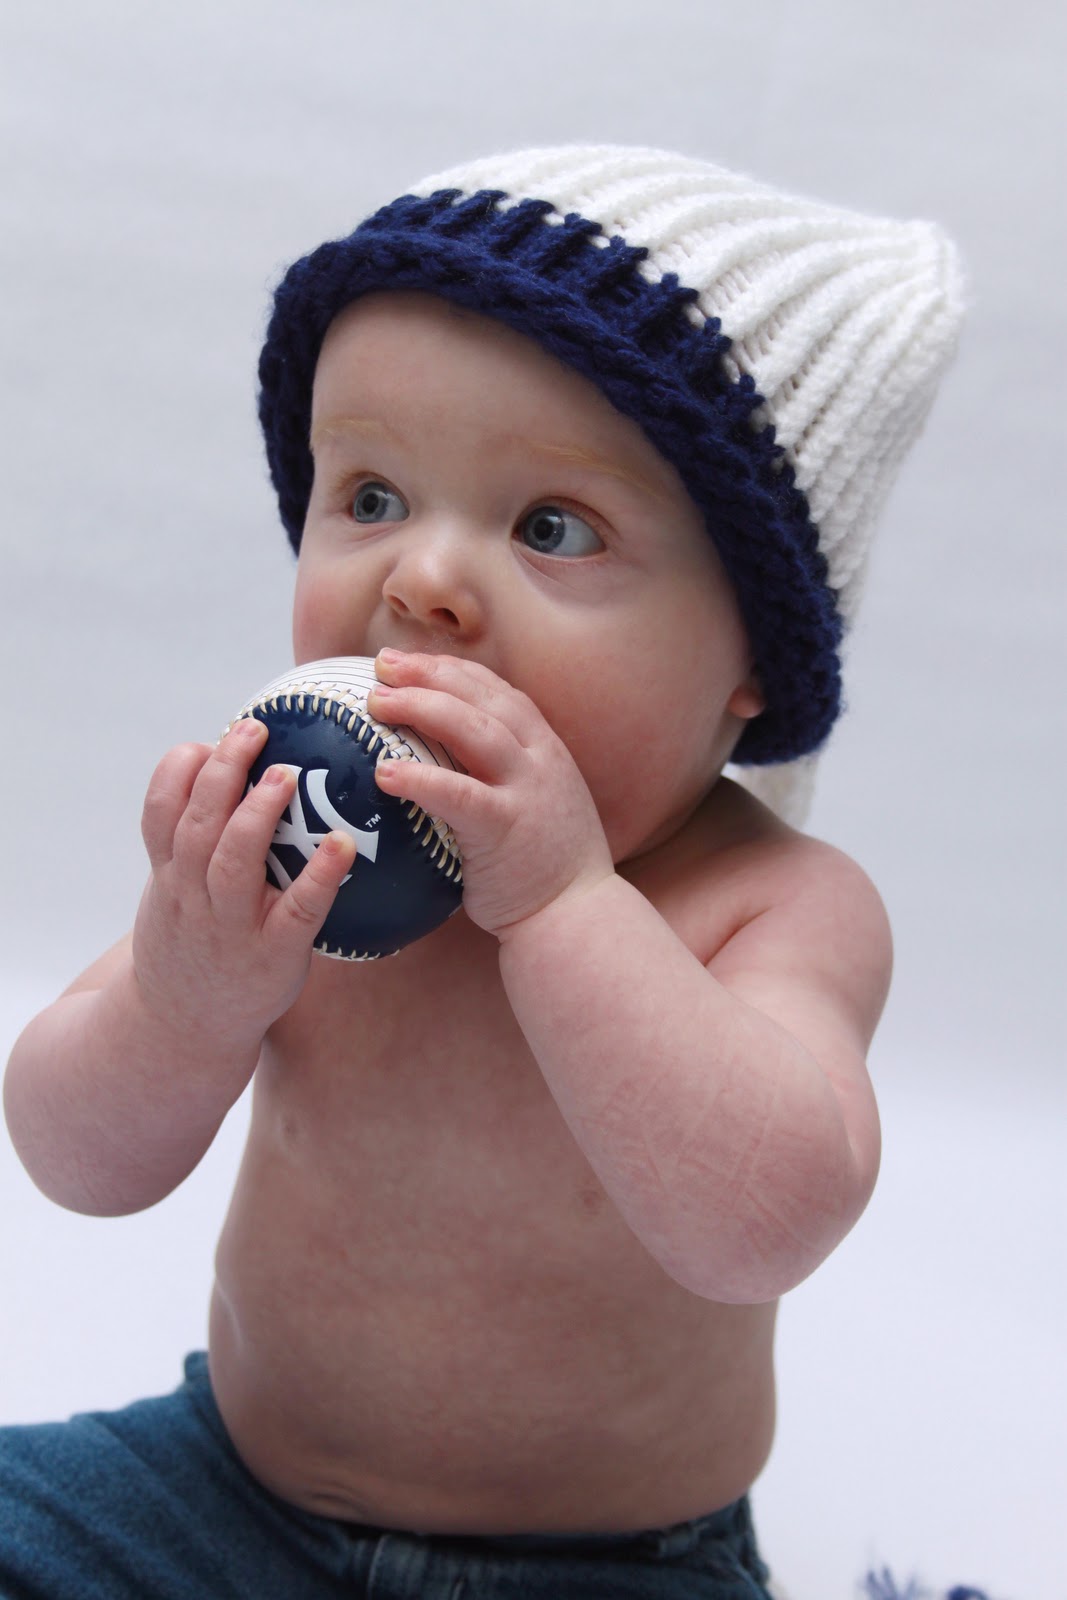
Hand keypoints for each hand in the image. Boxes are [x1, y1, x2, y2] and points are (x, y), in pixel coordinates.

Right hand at [133, 720, 356, 1050]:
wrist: (180, 1032)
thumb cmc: (191, 947)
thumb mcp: (173, 895)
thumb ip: (193, 844)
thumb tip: (233, 772)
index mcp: (168, 875)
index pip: (159, 812)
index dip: (179, 772)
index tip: (206, 741)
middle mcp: (192, 897)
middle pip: (196, 825)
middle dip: (222, 772)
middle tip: (254, 730)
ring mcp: (230, 928)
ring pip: (232, 862)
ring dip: (256, 814)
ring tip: (286, 774)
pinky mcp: (272, 956)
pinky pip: (296, 912)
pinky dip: (319, 877)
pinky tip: (342, 846)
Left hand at [367, 651, 613, 938]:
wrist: (578, 918)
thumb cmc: (545, 871)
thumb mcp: (536, 807)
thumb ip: (504, 781)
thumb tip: (449, 769)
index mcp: (547, 751)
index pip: (499, 692)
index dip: (454, 670)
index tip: (413, 661)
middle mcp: (541, 760)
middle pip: (482, 697)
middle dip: (430, 673)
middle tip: (382, 666)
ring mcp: (528, 791)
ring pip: (474, 730)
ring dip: (422, 708)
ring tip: (376, 702)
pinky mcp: (507, 827)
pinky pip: (459, 794)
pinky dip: (421, 778)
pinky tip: (383, 773)